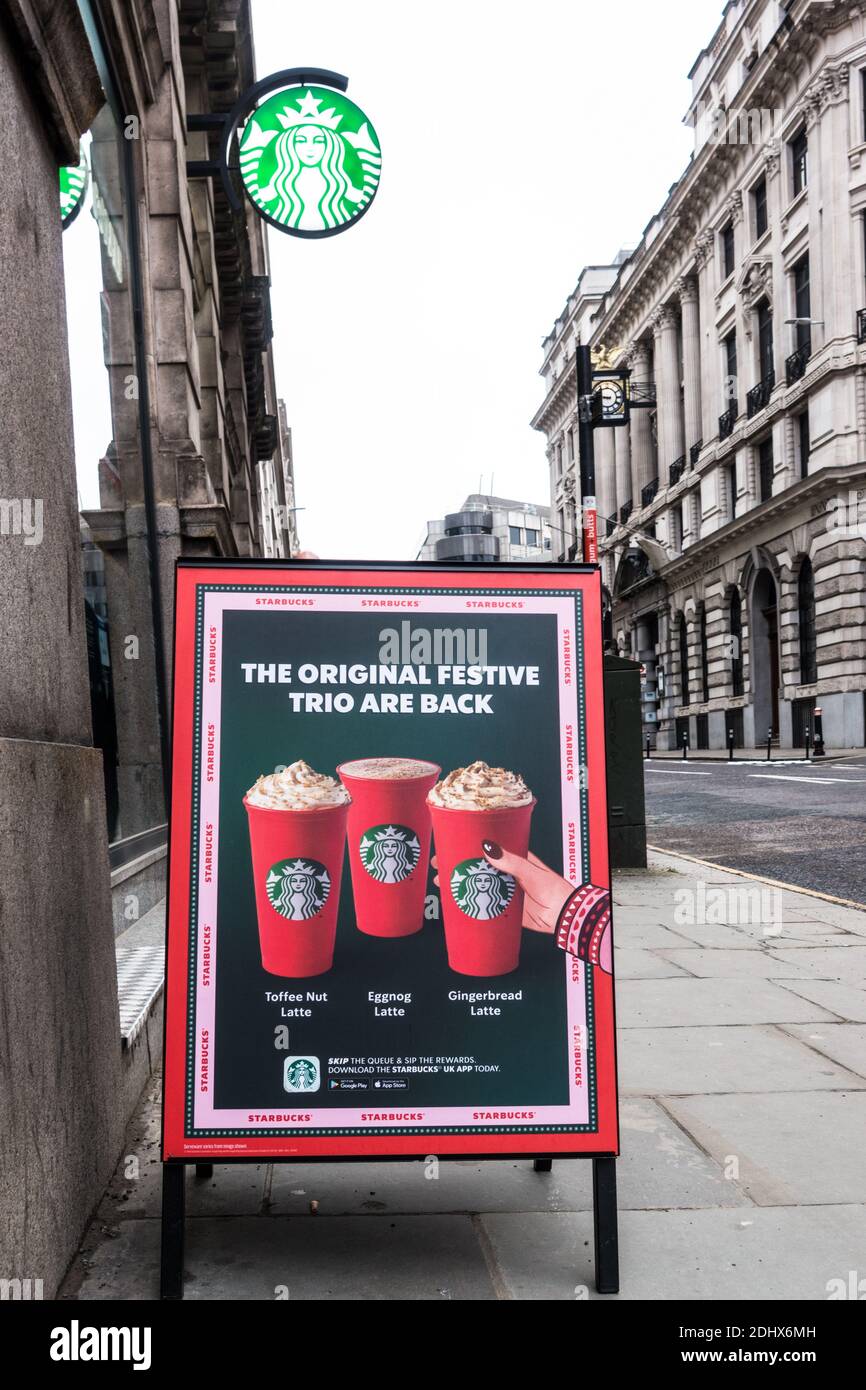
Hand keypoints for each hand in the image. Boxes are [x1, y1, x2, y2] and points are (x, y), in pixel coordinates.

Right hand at [431, 844, 572, 935]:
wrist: (565, 917)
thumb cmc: (554, 889)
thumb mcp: (531, 872)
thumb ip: (510, 862)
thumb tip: (488, 848)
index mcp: (515, 860)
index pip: (488, 849)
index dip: (469, 847)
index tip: (451, 845)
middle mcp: (508, 875)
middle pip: (479, 868)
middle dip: (459, 866)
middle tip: (440, 865)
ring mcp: (506, 892)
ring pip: (479, 886)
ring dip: (462, 885)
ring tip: (443, 884)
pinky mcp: (506, 911)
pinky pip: (485, 906)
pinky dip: (472, 905)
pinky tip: (457, 904)